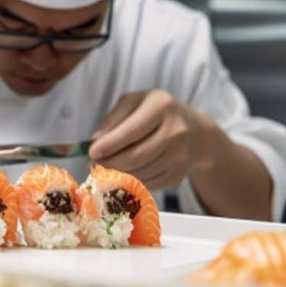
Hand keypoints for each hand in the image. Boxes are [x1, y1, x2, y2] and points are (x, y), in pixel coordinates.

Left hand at [88, 90, 208, 190]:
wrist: (193, 131)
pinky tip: (123, 173)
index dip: (110, 144)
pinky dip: (130, 182)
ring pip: (140, 173)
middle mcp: (176, 131)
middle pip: (136, 156)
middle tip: (93, 164)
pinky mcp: (178, 176)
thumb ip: (114, 117)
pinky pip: (147, 184)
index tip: (91, 152)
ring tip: (104, 168)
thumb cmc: (155, 113)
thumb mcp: (134, 102)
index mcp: (162, 106)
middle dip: (110, 163)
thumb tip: (96, 140)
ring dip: (117, 174)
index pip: (132, 130)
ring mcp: (180, 156)